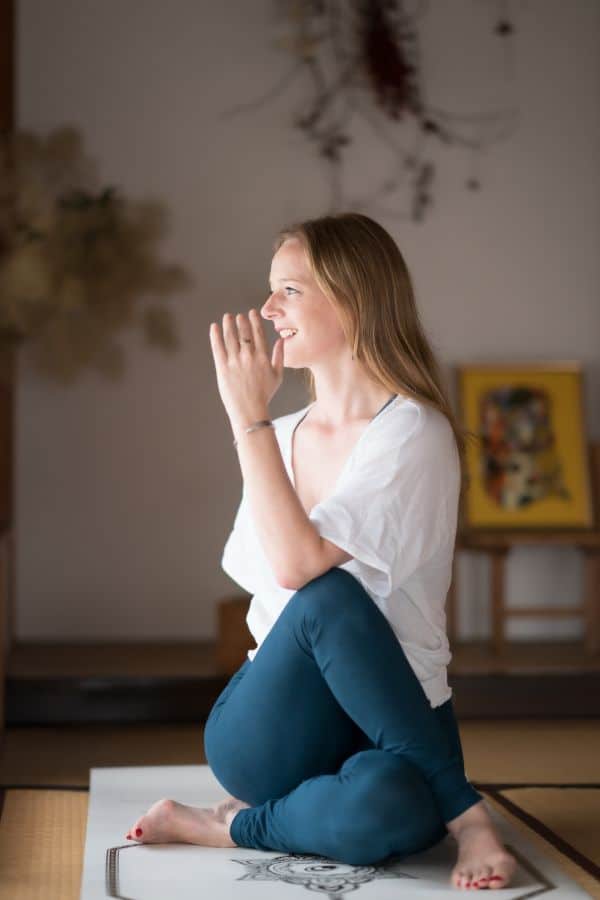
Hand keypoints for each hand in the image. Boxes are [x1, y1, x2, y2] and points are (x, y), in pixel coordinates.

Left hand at [209, 309, 283, 428]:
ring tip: (227, 317)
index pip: (258, 334)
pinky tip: (214, 327)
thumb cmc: (264, 395)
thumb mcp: (277, 376)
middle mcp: (249, 357)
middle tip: (238, 316)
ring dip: (228, 325)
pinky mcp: (223, 367)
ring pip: (230, 337)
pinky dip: (215, 336)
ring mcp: (235, 361)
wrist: (250, 411)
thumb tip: (281, 341)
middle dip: (241, 321)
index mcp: (262, 357)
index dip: (254, 321)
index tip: (251, 313)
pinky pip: (218, 347)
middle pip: (244, 333)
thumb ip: (279, 356)